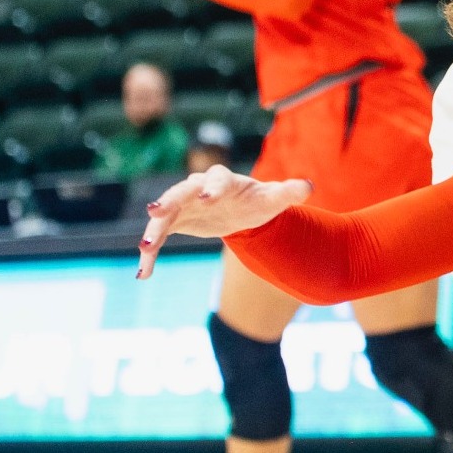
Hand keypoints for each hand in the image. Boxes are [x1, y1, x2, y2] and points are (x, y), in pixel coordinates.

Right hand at [136, 166, 312, 278]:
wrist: (241, 213)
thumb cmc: (258, 202)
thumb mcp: (274, 199)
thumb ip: (289, 192)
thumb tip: (308, 187)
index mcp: (226, 181)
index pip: (218, 179)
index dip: (212, 187)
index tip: (206, 198)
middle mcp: (199, 188)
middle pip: (181, 192)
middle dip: (169, 201)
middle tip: (156, 212)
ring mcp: (184, 205)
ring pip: (164, 216)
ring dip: (152, 231)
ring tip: (144, 249)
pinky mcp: (175, 223)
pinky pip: (159, 237)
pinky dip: (151, 254)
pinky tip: (144, 274)